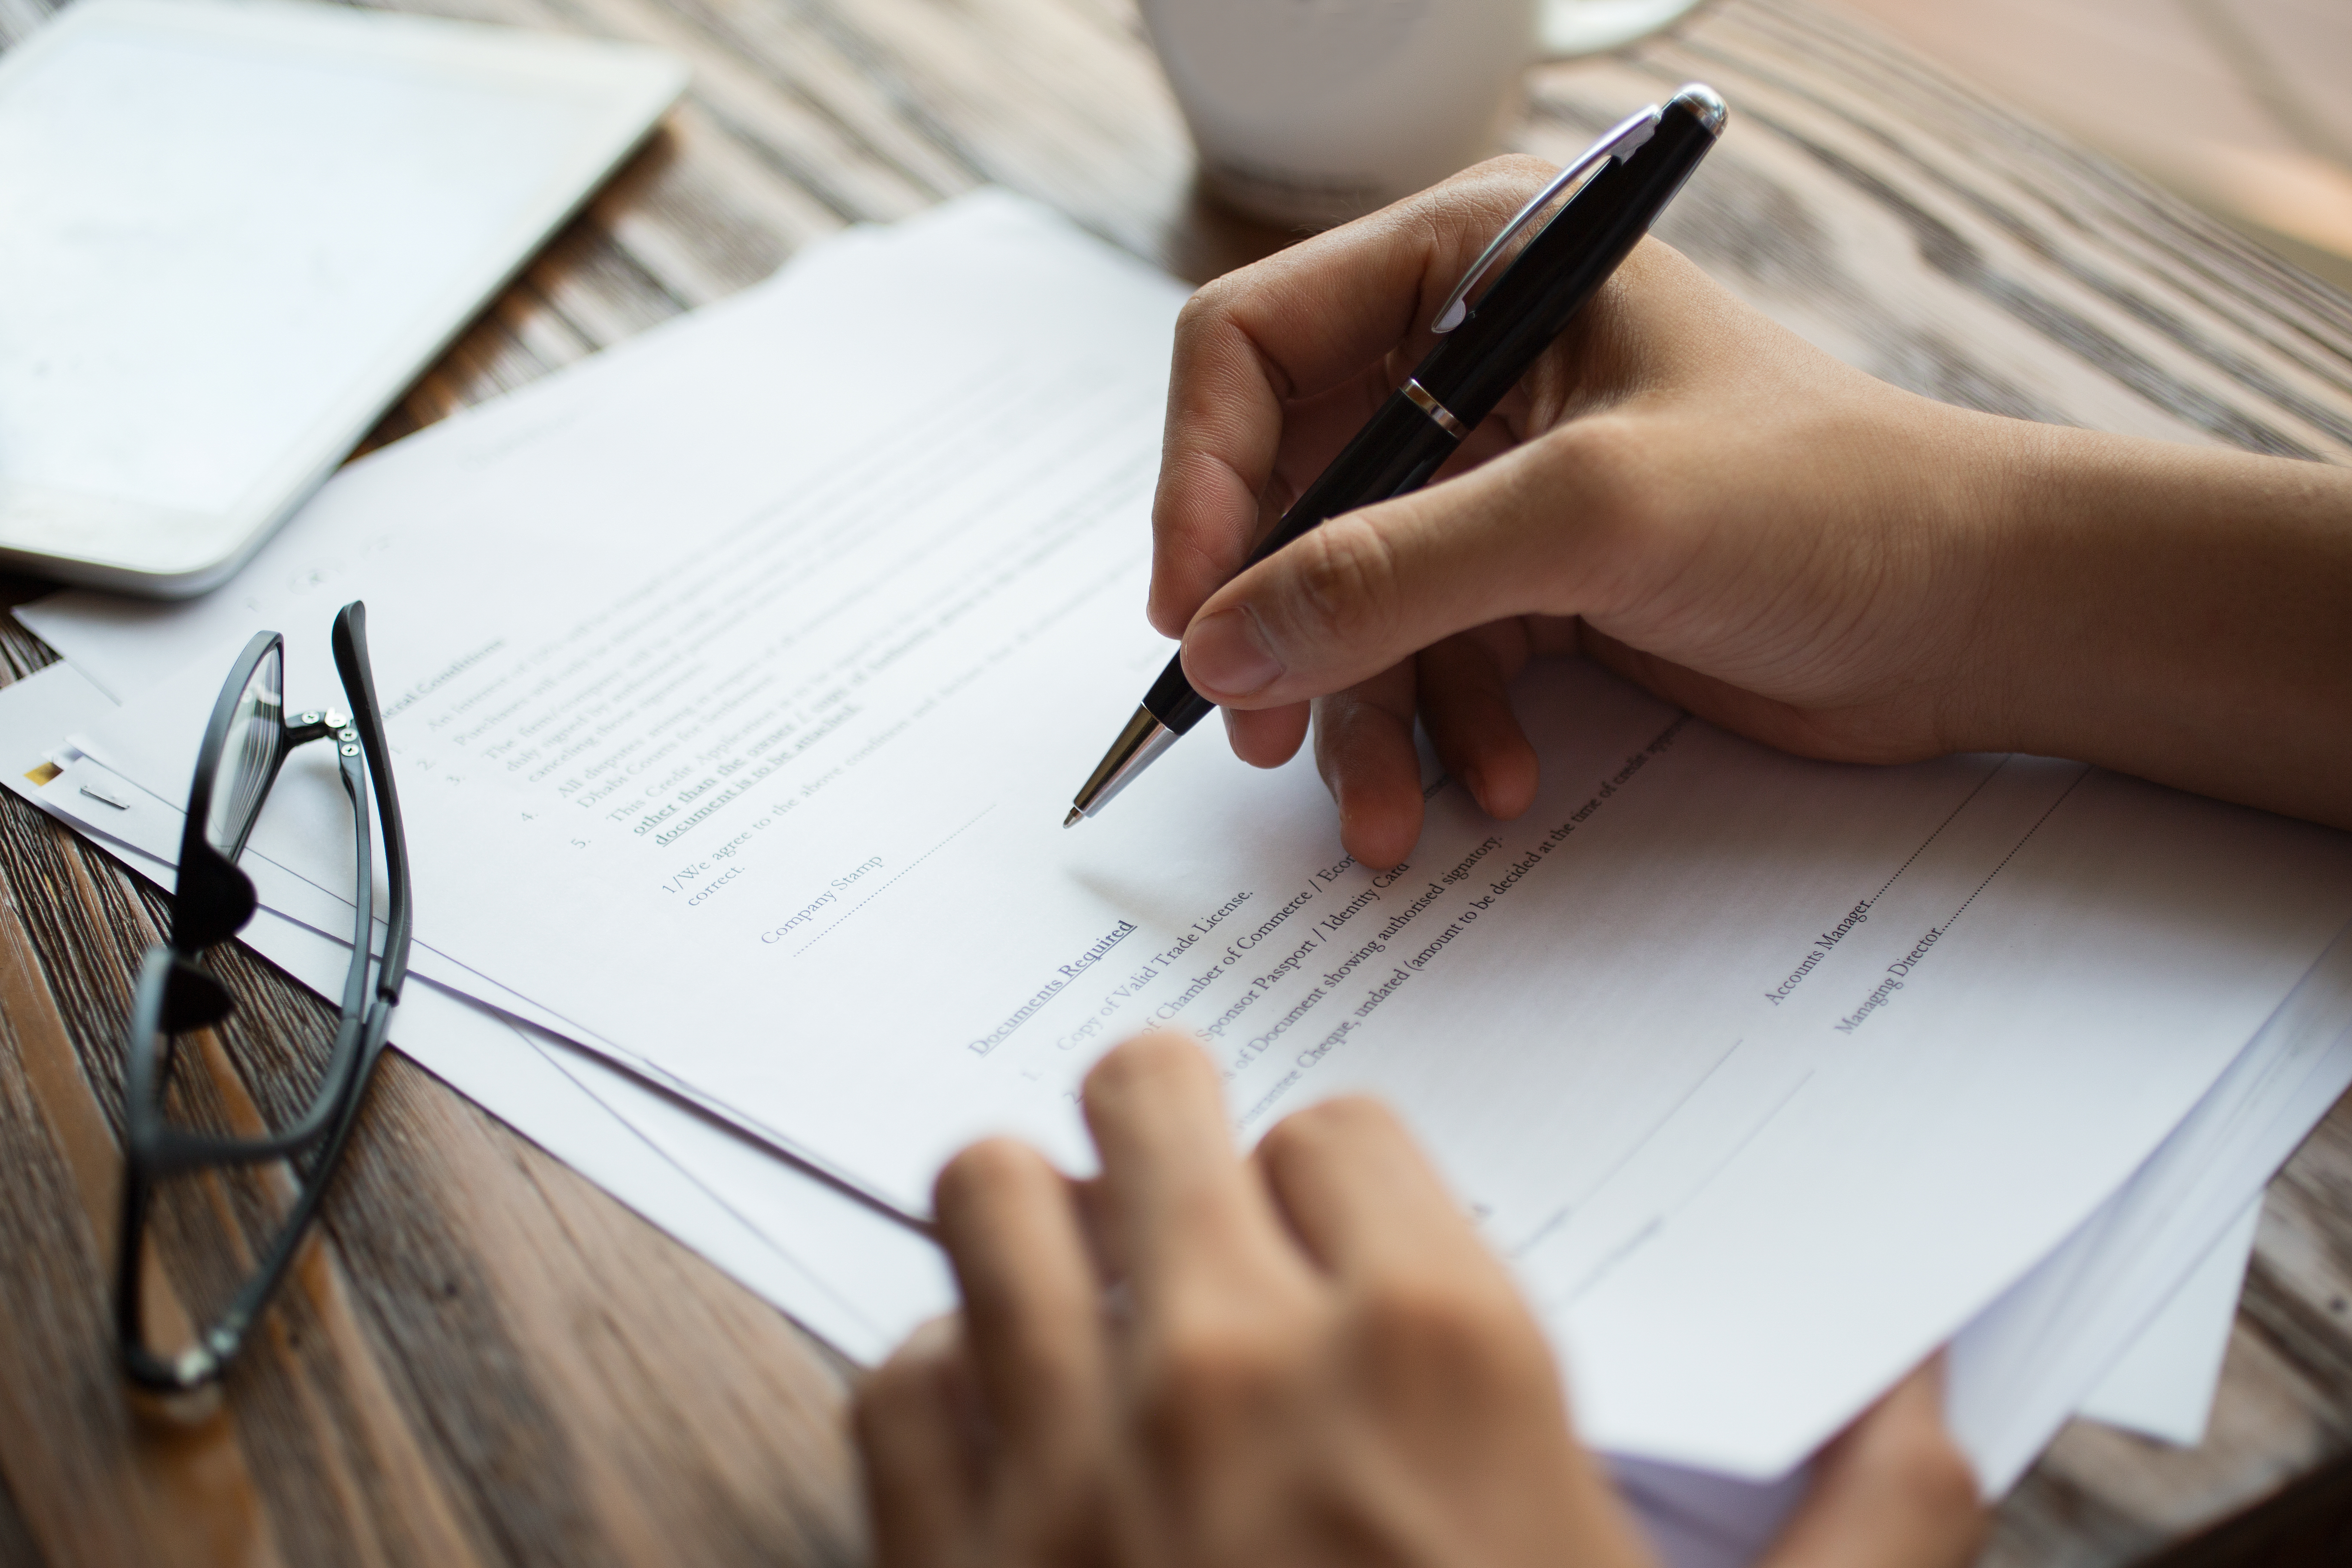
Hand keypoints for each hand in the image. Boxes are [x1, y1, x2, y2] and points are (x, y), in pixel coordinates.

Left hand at [853, 1032, 1985, 1567]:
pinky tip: (1007, 1435)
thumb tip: (1928, 1399)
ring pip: (986, 1195)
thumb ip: (1873, 1525)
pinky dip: (941, 1381)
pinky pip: (894, 1373)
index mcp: (1437, 1355)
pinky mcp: (939, 1553)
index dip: (1342, 1177)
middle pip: (1143, 1099)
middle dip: (1166, 1124)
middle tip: (1186, 1184)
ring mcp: (1064, 1451)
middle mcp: (1232, 1361)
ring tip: (1082, 1276)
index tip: (1341, 1235)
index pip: (1344, 1129)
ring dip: (1033, 1222)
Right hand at [1150, 158, 2351, 864]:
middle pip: (1284, 491)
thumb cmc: (1827, 506)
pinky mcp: (1525, 576)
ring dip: (1357, 713)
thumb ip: (1392, 572)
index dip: (1200, 480)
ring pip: (1344, 595)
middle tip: (1261, 734)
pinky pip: (1419, 656)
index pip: (1250, 349)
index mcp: (1471, 264)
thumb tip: (1217, 642)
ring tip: (1384, 816)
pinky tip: (1493, 785)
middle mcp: (1464, 361)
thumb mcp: (1592, 518)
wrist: (1976, 616)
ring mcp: (1492, 476)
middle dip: (1276, 624)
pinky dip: (1437, 731)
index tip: (1190, 612)